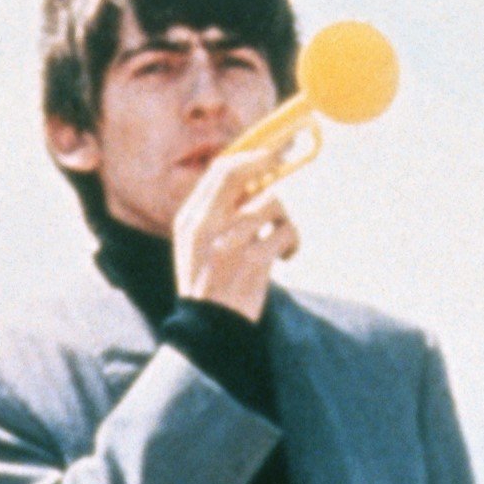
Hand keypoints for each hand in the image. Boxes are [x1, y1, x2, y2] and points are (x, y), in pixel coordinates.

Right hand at [173, 149, 299, 321]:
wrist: (208, 333)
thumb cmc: (211, 286)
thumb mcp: (203, 246)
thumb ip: (222, 213)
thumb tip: (259, 175)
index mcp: (190, 222)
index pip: (220, 171)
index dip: (250, 154)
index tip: (273, 149)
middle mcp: (205, 228)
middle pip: (242, 174)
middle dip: (270, 162)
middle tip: (289, 158)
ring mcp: (227, 243)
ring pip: (271, 202)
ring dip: (284, 218)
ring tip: (281, 240)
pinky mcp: (251, 261)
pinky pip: (286, 231)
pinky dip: (293, 242)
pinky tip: (286, 257)